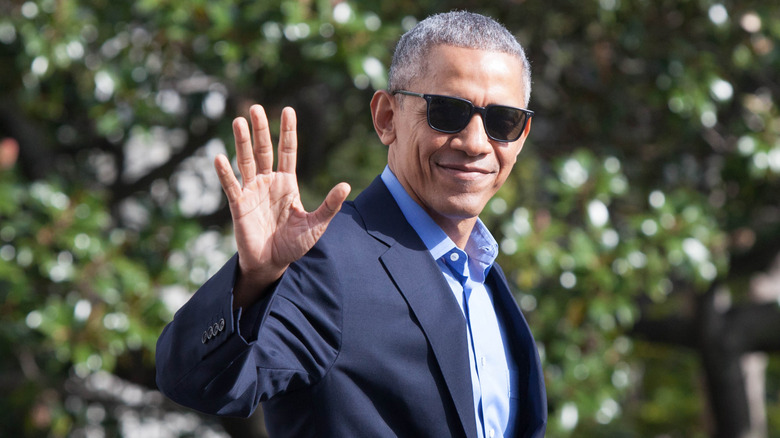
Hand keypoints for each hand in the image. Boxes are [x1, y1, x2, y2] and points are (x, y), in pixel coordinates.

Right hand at [214, 105, 350, 308]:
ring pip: (246, 161)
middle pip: (264, 150)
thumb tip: (346, 185)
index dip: (287, 131)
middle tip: (256, 107)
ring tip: (238, 121)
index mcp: (287, 183)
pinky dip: (225, 173)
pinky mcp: (239, 205)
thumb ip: (330, 205)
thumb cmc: (293, 245)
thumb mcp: (316, 224)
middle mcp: (268, 182)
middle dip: (261, 129)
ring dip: (242, 142)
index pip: (288, 151)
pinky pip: (231, 186)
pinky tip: (219, 157)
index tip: (287, 110)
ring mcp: (252, 192)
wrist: (272, 264)